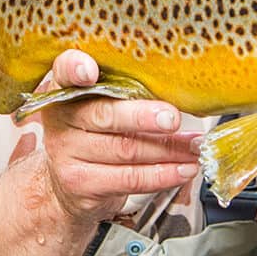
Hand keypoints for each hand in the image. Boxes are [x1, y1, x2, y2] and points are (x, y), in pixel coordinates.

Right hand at [30, 49, 198, 223]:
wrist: (68, 187)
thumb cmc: (94, 137)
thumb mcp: (98, 107)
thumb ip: (123, 92)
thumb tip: (177, 91)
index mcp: (66, 90)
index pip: (64, 71)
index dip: (75, 68)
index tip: (89, 71)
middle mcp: (62, 120)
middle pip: (105, 116)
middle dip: (143, 117)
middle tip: (173, 118)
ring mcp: (68, 154)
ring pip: (126, 150)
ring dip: (168, 149)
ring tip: (195, 147)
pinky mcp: (82, 184)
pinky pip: (130, 178)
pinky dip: (163, 174)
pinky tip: (184, 169)